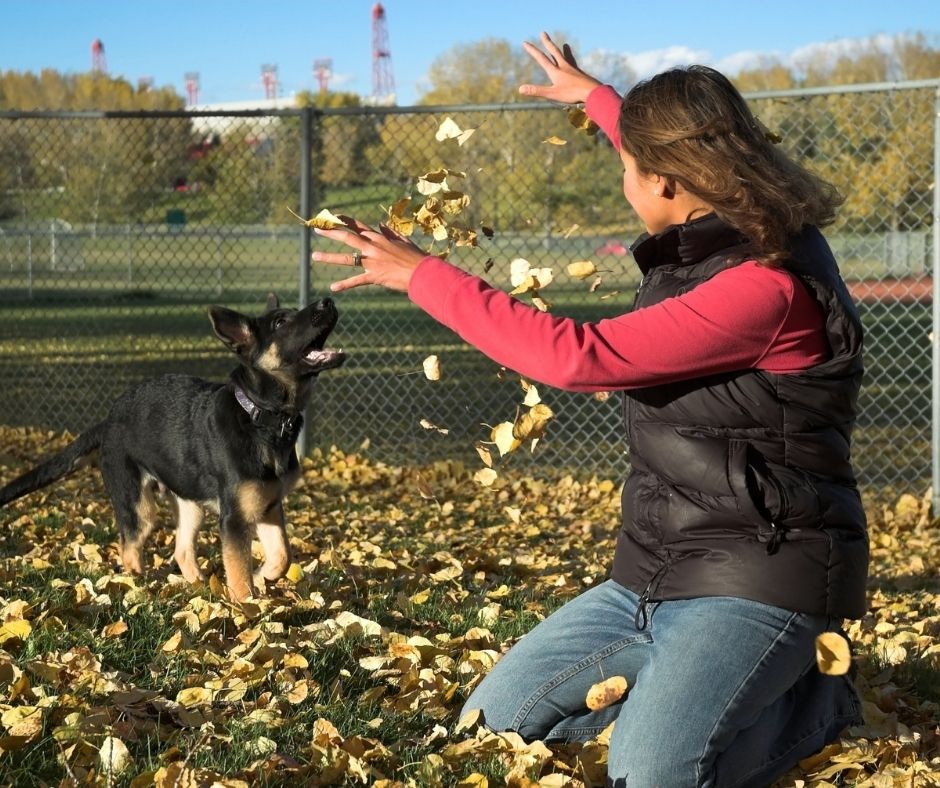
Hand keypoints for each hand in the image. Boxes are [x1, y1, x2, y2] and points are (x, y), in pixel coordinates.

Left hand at [312, 217, 426, 292]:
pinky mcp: (375, 276)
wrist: (423, 272)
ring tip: (314, 256)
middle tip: (316, 229)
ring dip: (330, 257)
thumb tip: (381, 223)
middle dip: (331, 232)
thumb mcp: (403, 241)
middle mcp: (373, 247)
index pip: (358, 226)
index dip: (344, 220)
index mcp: (380, 238)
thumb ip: (391, 232)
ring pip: (347, 259)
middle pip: (348, 237)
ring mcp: (372, 262)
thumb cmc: (416, 257)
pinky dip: (344, 284)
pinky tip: (333, 287)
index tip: (333, 216)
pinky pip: (356, 280)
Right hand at [519, 32, 601, 104]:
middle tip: (543, 33)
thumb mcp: (552, 94)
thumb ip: (536, 91)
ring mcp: (573, 70)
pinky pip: (575, 65)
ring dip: (564, 50)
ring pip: (566, 57)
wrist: (592, 92)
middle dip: (547, 42)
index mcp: (555, 71)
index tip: (525, 42)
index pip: (541, 58)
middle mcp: (564, 67)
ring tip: (565, 44)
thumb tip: (520, 89)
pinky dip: (573, 62)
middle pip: (554, 52)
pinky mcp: (580, 75)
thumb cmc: (572, 94)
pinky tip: (575, 65)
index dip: (532, 50)